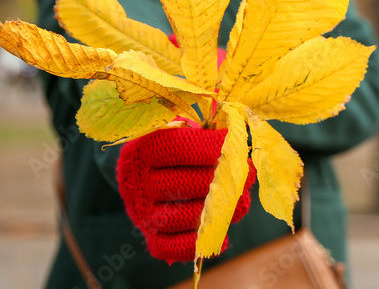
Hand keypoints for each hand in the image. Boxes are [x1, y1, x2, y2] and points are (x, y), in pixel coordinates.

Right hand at [116, 126, 255, 262]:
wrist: (154, 171)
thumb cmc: (182, 145)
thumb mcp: (191, 132)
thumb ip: (211, 138)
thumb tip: (242, 158)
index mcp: (143, 148)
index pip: (171, 147)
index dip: (203, 147)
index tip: (229, 144)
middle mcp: (137, 181)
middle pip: (173, 184)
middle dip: (212, 182)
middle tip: (239, 178)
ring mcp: (141, 211)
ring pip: (170, 218)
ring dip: (208, 214)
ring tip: (235, 204)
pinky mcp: (149, 235)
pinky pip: (164, 247)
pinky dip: (193, 245)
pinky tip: (219, 237)